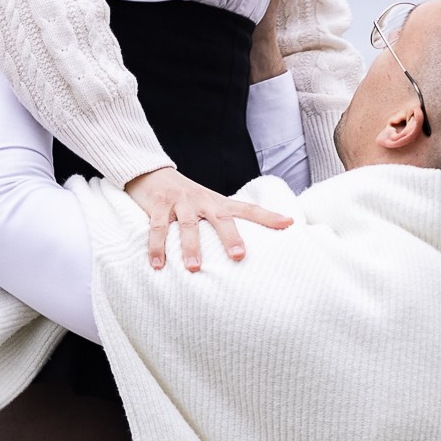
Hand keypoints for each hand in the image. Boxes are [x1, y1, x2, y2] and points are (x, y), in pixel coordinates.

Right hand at [124, 165, 292, 274]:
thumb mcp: (208, 205)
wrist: (152, 172)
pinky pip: (157, 228)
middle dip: (230, 237)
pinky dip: (156, 247)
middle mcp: (202, 200)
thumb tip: (245, 252)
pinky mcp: (158, 204)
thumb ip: (224, 222)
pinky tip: (157, 266)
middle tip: (239, 256)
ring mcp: (180, 201)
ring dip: (191, 247)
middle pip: (221, 218)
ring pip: (188, 225)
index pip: (248, 208)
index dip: (268, 216)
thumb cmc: (186, 198)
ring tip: (194, 268)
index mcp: (218, 202)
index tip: (288, 224)